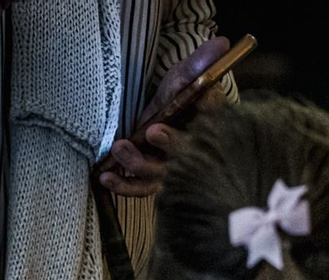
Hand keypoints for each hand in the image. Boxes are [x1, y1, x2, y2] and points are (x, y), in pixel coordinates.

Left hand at [98, 36, 229, 196]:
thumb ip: (201, 64)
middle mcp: (196, 152)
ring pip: (164, 176)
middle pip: (192, 156)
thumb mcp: (185, 78)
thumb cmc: (177, 98)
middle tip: (154, 131)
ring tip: (121, 147)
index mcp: (211, 127)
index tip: (205, 99)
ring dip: (141, 164)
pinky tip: (107, 177)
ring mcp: (175, 169)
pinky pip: (142, 189)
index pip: (218, 120)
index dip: (212, 113)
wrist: (161, 117)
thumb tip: (222, 42)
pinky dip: (124, 186)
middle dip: (174, 144)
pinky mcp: (154, 180)